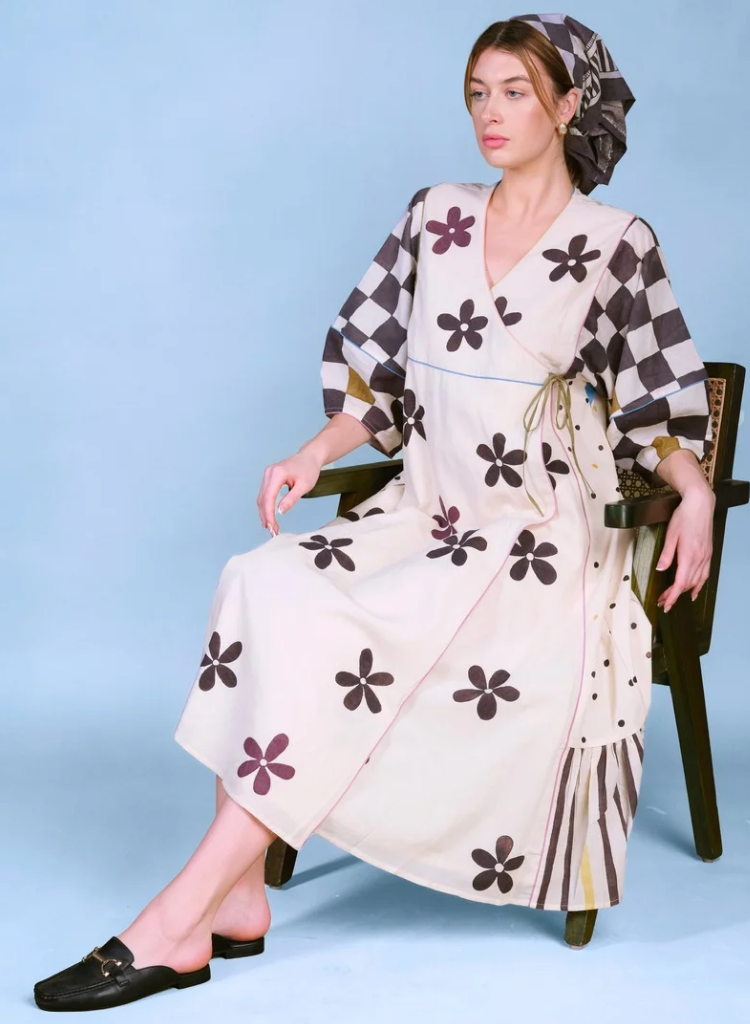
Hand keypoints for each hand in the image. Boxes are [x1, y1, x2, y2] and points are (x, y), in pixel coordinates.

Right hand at [256, 450, 322, 535]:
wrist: (310, 457)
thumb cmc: (309, 470)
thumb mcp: (304, 486)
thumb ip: (291, 499)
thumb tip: (280, 512)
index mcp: (277, 473)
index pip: (268, 498)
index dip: (269, 514)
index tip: (272, 527)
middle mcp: (269, 473)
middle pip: (262, 499)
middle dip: (266, 516)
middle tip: (272, 531)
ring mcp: (267, 474)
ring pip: (261, 498)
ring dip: (264, 513)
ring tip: (271, 527)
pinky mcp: (269, 478)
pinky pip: (264, 494)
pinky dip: (266, 506)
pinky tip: (269, 517)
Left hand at [656, 486, 714, 613]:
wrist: (700, 504)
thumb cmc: (684, 517)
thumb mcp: (671, 535)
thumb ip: (666, 555)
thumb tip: (660, 570)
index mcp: (688, 556)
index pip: (680, 583)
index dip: (672, 596)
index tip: (665, 605)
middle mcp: (699, 559)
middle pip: (687, 584)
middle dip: (674, 595)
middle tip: (662, 600)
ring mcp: (706, 556)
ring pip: (697, 581)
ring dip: (685, 591)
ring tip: (674, 598)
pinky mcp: (708, 553)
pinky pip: (705, 574)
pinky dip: (699, 584)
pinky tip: (694, 590)